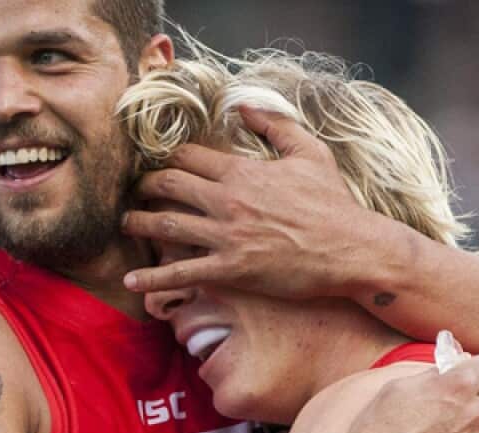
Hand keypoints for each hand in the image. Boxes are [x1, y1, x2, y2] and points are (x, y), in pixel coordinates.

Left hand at [121, 105, 379, 297]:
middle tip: (134, 192)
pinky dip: (153, 277)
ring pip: (166, 226)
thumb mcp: (310, 152)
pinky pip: (182, 273)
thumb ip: (275, 125)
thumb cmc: (334, 203)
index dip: (167, 158)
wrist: (352, 249)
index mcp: (243, 171)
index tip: (157, 164)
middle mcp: (228, 200)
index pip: (188, 156)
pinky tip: (131, 280)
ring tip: (125, 225)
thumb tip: (245, 107)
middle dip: (144, 187)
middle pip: (168, 186)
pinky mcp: (232, 270)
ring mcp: (227, 236)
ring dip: (138, 224)